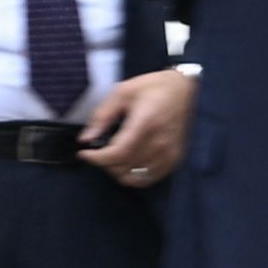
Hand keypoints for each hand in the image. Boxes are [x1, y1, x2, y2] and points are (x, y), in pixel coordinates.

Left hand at [74, 64, 196, 187]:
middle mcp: (159, 142)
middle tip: (99, 150)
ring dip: (117, 170)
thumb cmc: (153, 87)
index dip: (96, 158)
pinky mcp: (174, 159)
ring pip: (134, 177)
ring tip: (113, 156)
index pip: (117, 153)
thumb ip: (102, 116)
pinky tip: (128, 163)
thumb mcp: (122, 92)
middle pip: (123, 167)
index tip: (84, 153)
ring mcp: (168, 153)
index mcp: (145, 123)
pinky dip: (133, 176)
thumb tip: (86, 138)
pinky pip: (148, 180)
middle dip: (104, 162)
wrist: (183, 88)